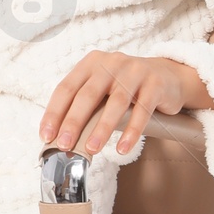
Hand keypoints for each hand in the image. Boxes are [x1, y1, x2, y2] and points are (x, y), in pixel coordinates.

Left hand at [40, 53, 212, 157]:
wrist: (167, 76)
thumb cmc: (126, 87)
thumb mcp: (103, 88)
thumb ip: (84, 105)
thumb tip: (61, 137)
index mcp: (91, 64)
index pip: (66, 88)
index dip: (54, 113)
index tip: (46, 136)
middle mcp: (111, 63)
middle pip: (88, 95)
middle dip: (73, 122)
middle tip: (65, 144)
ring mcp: (135, 71)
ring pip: (115, 103)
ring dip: (101, 129)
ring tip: (92, 149)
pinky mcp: (155, 84)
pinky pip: (142, 111)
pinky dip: (131, 131)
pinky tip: (123, 148)